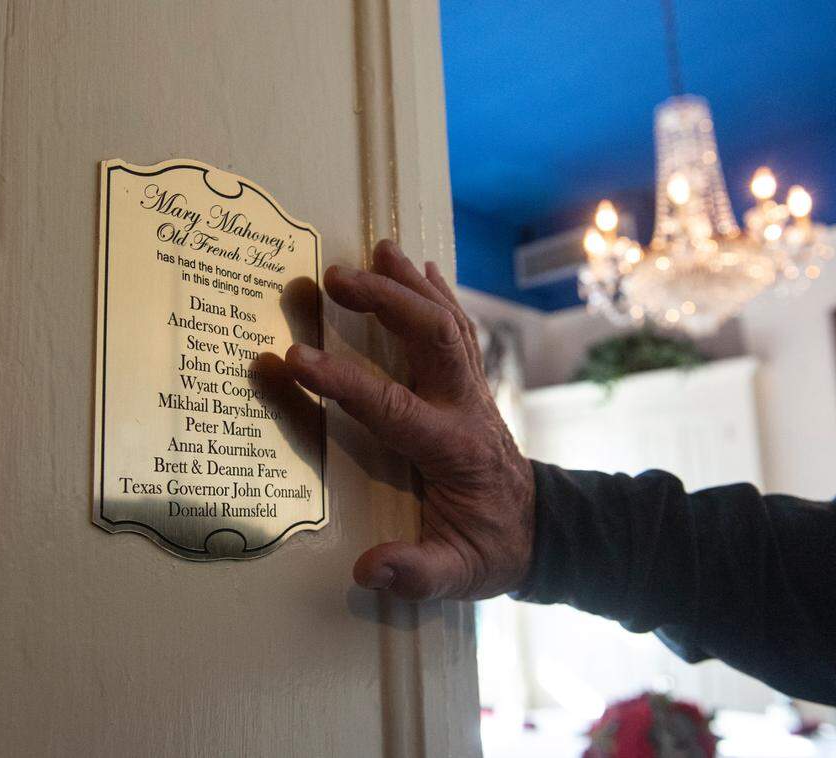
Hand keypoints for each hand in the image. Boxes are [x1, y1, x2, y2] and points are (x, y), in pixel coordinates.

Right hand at [284, 240, 534, 600]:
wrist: (542, 531)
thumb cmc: (491, 550)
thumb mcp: (458, 574)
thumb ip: (416, 571)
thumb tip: (367, 569)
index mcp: (452, 448)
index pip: (391, 406)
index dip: (342, 380)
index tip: (294, 357)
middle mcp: (466, 407)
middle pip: (430, 337)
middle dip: (385, 301)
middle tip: (335, 276)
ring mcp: (473, 390)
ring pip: (446, 321)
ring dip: (410, 284)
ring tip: (376, 249)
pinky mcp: (472, 385)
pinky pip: (458, 328)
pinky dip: (437, 294)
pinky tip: (420, 268)